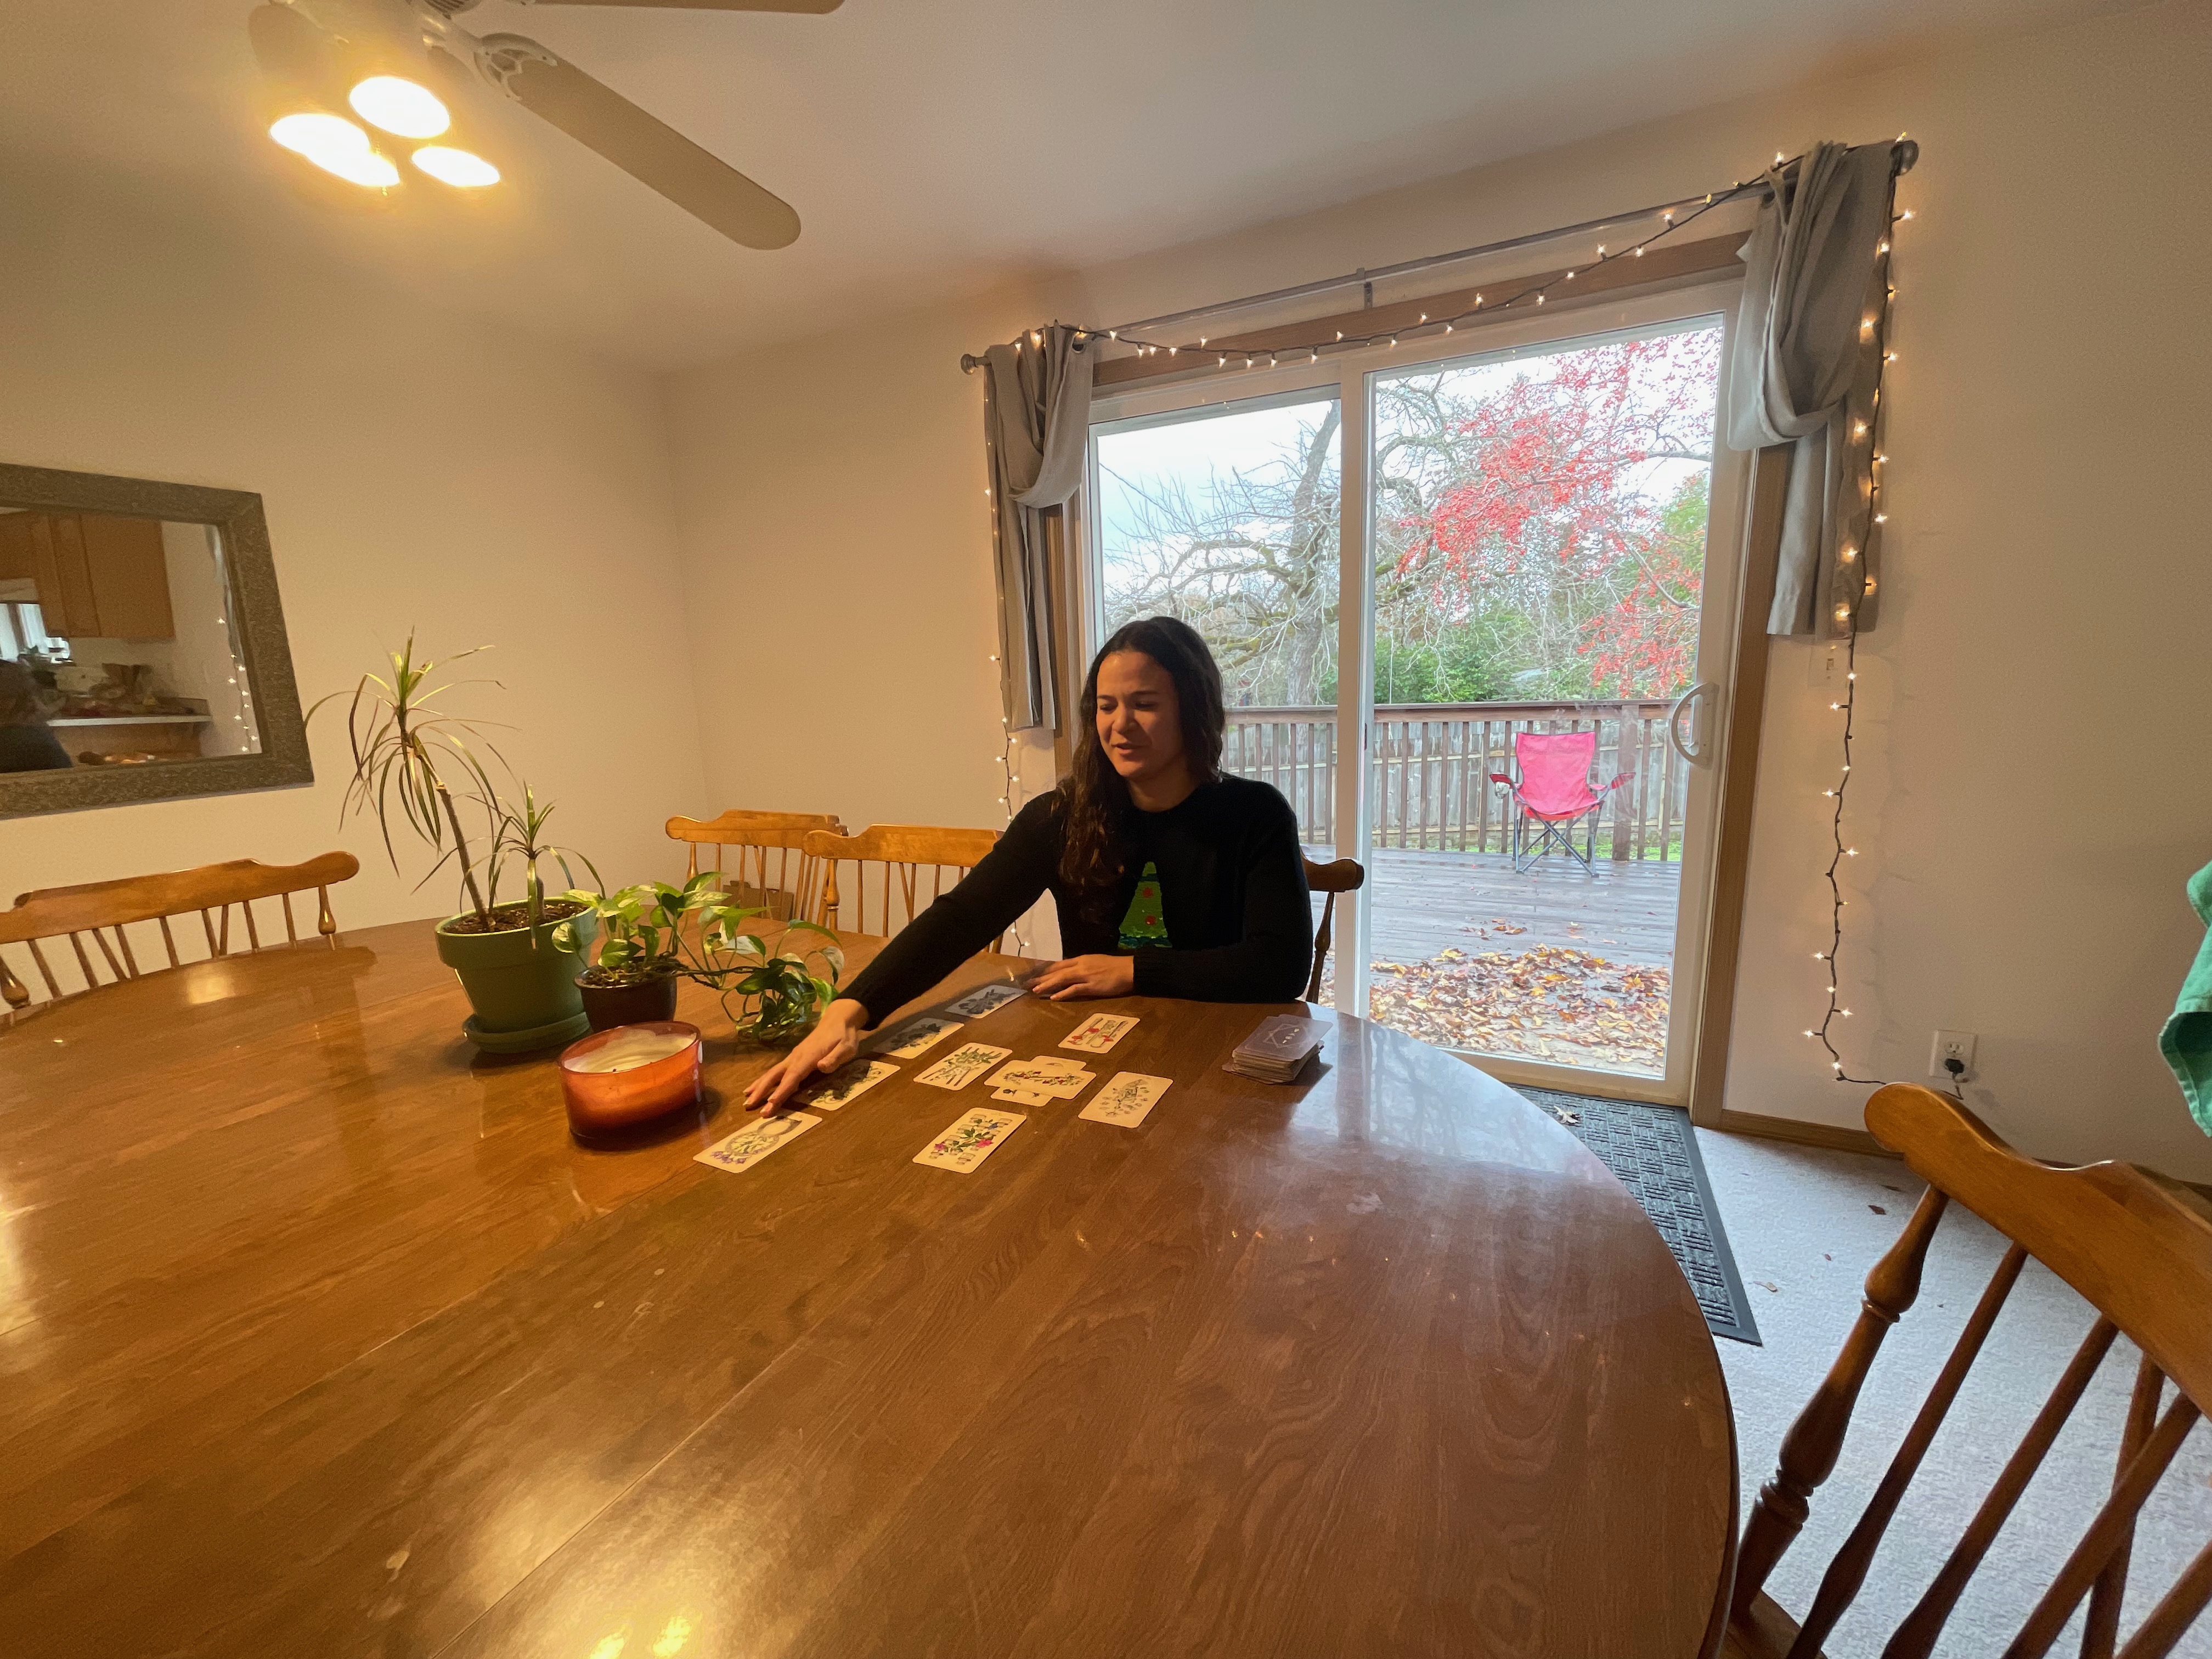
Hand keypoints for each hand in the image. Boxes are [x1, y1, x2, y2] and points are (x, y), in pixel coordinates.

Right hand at [744, 998, 867, 1112]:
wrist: (837, 1019)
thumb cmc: (843, 1036)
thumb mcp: (847, 1047)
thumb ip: (835, 1058)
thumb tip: (822, 1067)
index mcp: (808, 1057)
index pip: (793, 1077)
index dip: (781, 1091)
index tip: (770, 1104)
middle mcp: (796, 1057)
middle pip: (776, 1075)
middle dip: (762, 1091)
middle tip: (749, 1106)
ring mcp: (793, 1057)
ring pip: (772, 1073)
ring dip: (759, 1086)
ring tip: (746, 1100)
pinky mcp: (793, 1057)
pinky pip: (775, 1070)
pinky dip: (763, 1080)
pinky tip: (755, 1088)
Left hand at [1027, 954, 1136, 1001]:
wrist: (1130, 969)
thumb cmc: (1116, 967)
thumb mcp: (1097, 963)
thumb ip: (1084, 967)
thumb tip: (1073, 973)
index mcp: (1082, 959)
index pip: (1059, 964)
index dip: (1046, 970)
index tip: (1035, 975)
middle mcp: (1081, 966)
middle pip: (1057, 971)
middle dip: (1042, 978)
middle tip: (1028, 984)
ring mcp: (1086, 975)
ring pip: (1062, 979)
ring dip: (1048, 985)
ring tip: (1036, 990)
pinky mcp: (1092, 986)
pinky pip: (1074, 989)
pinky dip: (1063, 993)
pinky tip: (1054, 997)